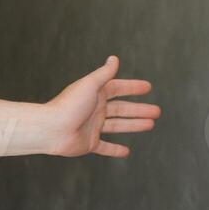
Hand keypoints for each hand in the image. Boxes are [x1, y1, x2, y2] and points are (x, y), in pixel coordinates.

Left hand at [44, 55, 159, 158]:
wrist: (51, 129)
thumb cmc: (68, 105)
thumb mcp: (90, 85)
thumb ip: (104, 74)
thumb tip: (114, 58)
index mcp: (95, 95)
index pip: (118, 89)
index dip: (132, 87)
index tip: (148, 87)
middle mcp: (94, 110)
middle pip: (122, 109)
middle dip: (139, 109)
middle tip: (157, 111)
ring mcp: (92, 127)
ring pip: (118, 126)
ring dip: (134, 125)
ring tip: (151, 124)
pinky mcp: (89, 143)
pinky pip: (105, 147)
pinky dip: (115, 150)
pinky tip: (127, 151)